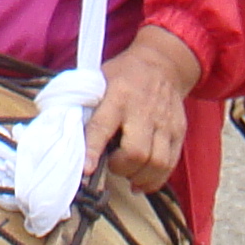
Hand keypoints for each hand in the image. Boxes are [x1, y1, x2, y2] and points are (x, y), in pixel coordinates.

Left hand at [84, 27, 200, 191]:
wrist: (162, 63)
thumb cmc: (123, 75)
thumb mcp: (99, 80)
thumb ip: (85, 106)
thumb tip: (65, 135)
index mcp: (118, 96)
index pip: (102, 127)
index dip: (93, 150)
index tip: (86, 170)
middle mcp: (143, 110)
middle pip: (136, 152)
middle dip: (121, 167)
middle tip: (112, 164)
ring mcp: (164, 122)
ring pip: (156, 162)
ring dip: (138, 176)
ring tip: (127, 174)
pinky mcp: (179, 131)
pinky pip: (170, 164)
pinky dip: (155, 179)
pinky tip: (141, 180)